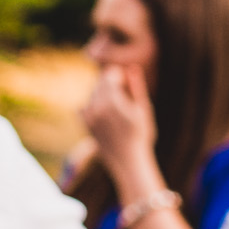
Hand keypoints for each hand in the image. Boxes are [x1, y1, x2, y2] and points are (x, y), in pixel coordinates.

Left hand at [81, 64, 158, 193]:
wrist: (128, 162)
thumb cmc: (140, 136)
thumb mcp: (143, 109)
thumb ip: (137, 87)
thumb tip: (133, 67)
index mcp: (112, 100)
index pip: (109, 75)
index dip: (119, 75)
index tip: (127, 82)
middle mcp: (96, 106)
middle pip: (100, 83)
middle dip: (111, 84)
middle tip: (125, 96)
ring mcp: (89, 116)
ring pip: (93, 94)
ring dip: (103, 95)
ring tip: (118, 109)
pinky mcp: (85, 124)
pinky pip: (85, 106)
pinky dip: (94, 106)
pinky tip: (106, 115)